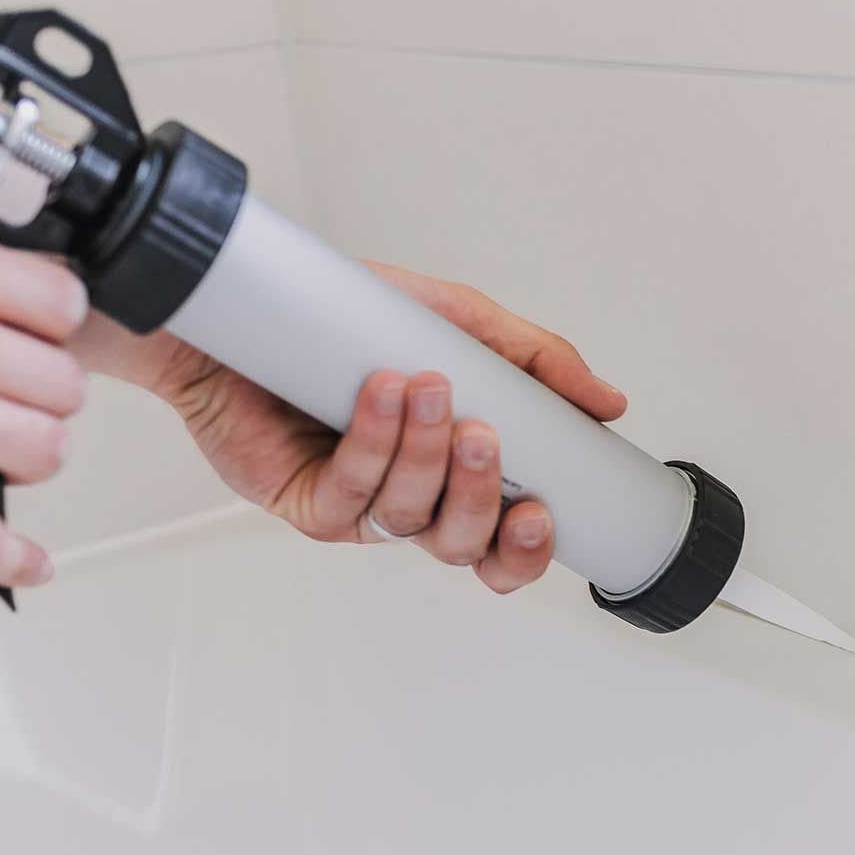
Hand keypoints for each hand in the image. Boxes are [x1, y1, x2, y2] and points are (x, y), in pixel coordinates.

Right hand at [0, 209, 87, 586]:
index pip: (57, 300)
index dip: (53, 320)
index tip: (41, 331)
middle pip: (61, 383)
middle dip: (44, 393)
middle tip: (15, 395)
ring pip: (42, 451)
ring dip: (31, 454)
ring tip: (3, 447)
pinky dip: (11, 556)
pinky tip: (28, 562)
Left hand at [72, 262, 627, 594]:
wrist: (248, 307)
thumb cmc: (344, 319)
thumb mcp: (460, 322)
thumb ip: (537, 361)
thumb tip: (607, 402)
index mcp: (454, 475)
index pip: (504, 544)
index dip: (527, 548)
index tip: (543, 512)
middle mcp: (409, 500)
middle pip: (463, 546)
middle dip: (481, 496)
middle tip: (482, 434)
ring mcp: (357, 506)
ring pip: (410, 520)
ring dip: (424, 456)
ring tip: (426, 388)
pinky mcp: (304, 502)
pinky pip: (351, 495)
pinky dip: (372, 443)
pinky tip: (379, 394)